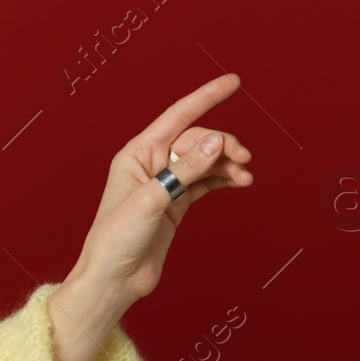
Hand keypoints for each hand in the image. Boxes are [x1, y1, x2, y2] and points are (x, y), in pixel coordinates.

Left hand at [71, 73, 255, 305]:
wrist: (115, 279)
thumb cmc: (117, 238)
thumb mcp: (152, 200)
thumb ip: (185, 171)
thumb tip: (214, 142)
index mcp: (137, 153)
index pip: (177, 116)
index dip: (205, 97)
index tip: (233, 82)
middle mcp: (152, 164)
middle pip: (196, 141)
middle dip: (222, 144)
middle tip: (244, 159)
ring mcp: (166, 184)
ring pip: (204, 162)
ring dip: (226, 164)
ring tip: (245, 176)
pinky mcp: (176, 204)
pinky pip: (205, 182)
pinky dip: (223, 179)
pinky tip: (239, 182)